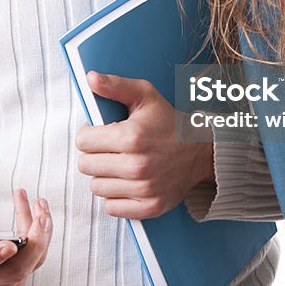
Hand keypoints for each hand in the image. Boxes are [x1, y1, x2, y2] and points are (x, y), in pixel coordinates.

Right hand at [0, 189, 51, 285]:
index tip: (10, 243)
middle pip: (15, 270)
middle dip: (33, 242)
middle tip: (41, 215)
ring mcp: (0, 279)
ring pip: (31, 264)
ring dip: (42, 235)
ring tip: (40, 204)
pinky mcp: (13, 271)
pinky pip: (35, 257)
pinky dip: (41, 235)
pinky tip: (39, 212)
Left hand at [75, 71, 213, 218]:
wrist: (201, 152)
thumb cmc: (169, 122)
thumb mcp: (145, 95)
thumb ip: (115, 85)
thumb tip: (90, 78)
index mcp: (131, 137)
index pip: (82, 142)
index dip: (89, 134)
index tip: (100, 133)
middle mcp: (137, 166)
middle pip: (86, 165)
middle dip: (94, 155)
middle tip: (110, 149)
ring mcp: (144, 189)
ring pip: (96, 187)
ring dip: (103, 176)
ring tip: (119, 164)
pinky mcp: (150, 207)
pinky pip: (112, 207)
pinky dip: (115, 196)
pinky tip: (126, 182)